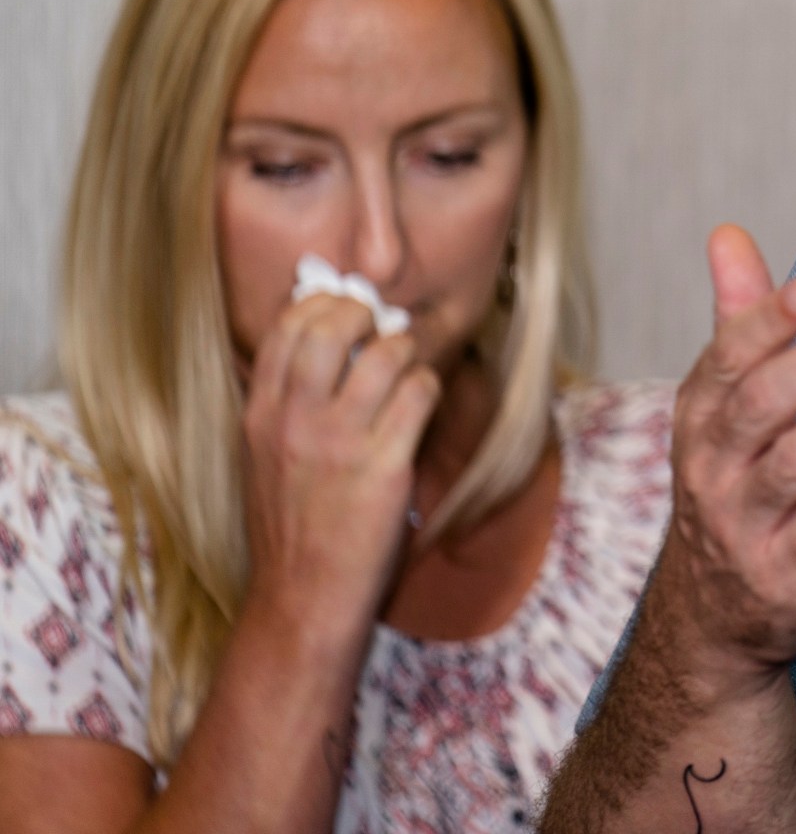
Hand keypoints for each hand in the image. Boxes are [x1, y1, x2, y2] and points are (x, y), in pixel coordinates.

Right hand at [239, 292, 441, 641]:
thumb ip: (286, 404)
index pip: (286, 327)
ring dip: (406, 352)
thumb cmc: (292, 528)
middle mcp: (293, 421)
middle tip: (382, 330)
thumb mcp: (264, 458)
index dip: (324, 304)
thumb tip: (325, 344)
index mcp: (259, 415)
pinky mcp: (383, 466)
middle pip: (331, 326)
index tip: (348, 310)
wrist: (302, 598)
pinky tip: (422, 404)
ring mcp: (338, 443)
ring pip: (386, 354)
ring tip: (407, 370)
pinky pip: (419, 394)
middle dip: (366, 314)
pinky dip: (429, 388)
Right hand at [639, 225, 795, 699]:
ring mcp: (743, 523)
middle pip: (760, 407)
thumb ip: (737, 319)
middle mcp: (713, 466)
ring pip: (794, 466)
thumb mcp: (724, 403)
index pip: (728, 359)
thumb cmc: (733, 481)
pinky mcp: (781, 573)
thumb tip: (728, 233)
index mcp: (701, 416)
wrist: (711, 616)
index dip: (768, 322)